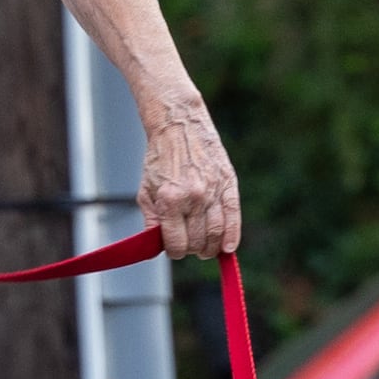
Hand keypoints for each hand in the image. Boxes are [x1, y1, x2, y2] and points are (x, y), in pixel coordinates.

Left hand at [138, 106, 242, 259]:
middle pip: (198, 241)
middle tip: (189, 246)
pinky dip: (232, 236)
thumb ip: (152, 221)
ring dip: (211, 247)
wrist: (179, 126)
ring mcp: (213, 190)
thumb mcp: (145, 190)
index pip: (176, 242)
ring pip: (216, 233)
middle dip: (192, 249)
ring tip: (205, 249)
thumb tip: (157, 247)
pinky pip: (233, 216)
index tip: (174, 250)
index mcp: (169, 200)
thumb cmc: (160, 159)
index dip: (175, 251)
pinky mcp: (228, 183)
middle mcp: (193, 197)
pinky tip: (228, 248)